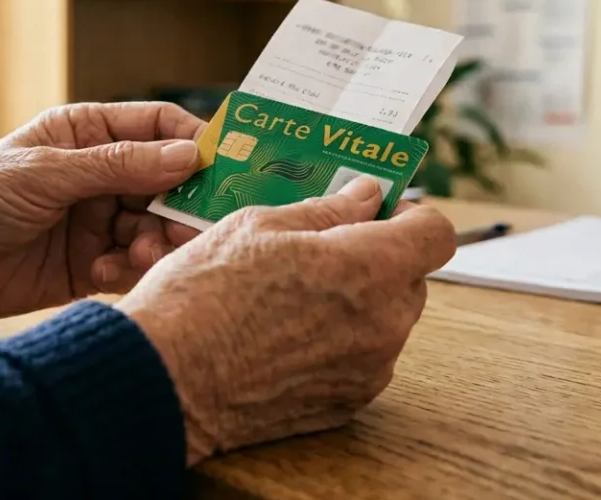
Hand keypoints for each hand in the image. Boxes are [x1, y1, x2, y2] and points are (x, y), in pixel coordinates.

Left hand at [0, 102, 204, 320]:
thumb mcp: (45, 173)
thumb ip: (117, 165)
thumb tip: (189, 156)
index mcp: (88, 133)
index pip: (158, 127)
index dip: (194, 142)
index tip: (223, 166)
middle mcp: (101, 175)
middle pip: (168, 183)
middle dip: (182, 204)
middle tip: (192, 226)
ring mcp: (99, 220)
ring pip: (156, 227)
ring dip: (156, 242)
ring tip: (140, 255)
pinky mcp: (91, 265)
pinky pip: (132, 266)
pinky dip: (129, 271)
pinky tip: (103, 274)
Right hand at [116, 177, 456, 464]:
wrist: (165, 378)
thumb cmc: (202, 296)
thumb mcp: (258, 226)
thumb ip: (326, 211)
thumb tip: (365, 195)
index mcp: (370, 268)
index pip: (436, 233)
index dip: (410, 215)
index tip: (377, 210)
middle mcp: (383, 324)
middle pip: (411, 279)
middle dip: (377, 258)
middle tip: (320, 249)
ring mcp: (367, 371)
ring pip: (384, 322)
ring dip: (355, 303)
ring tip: (288, 297)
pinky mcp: (345, 405)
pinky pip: (360, 361)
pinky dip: (335, 344)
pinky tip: (282, 336)